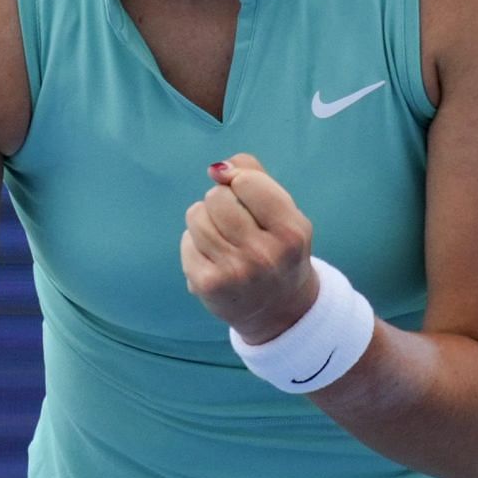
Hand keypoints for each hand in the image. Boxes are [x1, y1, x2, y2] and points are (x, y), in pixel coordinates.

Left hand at [179, 152, 320, 343]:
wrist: (280, 310)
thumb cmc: (279, 248)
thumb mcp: (286, 213)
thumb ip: (256, 176)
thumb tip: (218, 167)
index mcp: (290, 232)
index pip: (247, 182)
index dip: (239, 180)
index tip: (243, 191)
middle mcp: (264, 255)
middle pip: (216, 197)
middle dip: (220, 200)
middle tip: (234, 220)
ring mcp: (234, 272)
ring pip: (196, 215)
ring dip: (205, 220)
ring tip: (223, 238)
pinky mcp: (207, 284)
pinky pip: (187, 241)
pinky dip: (195, 244)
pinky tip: (214, 258)